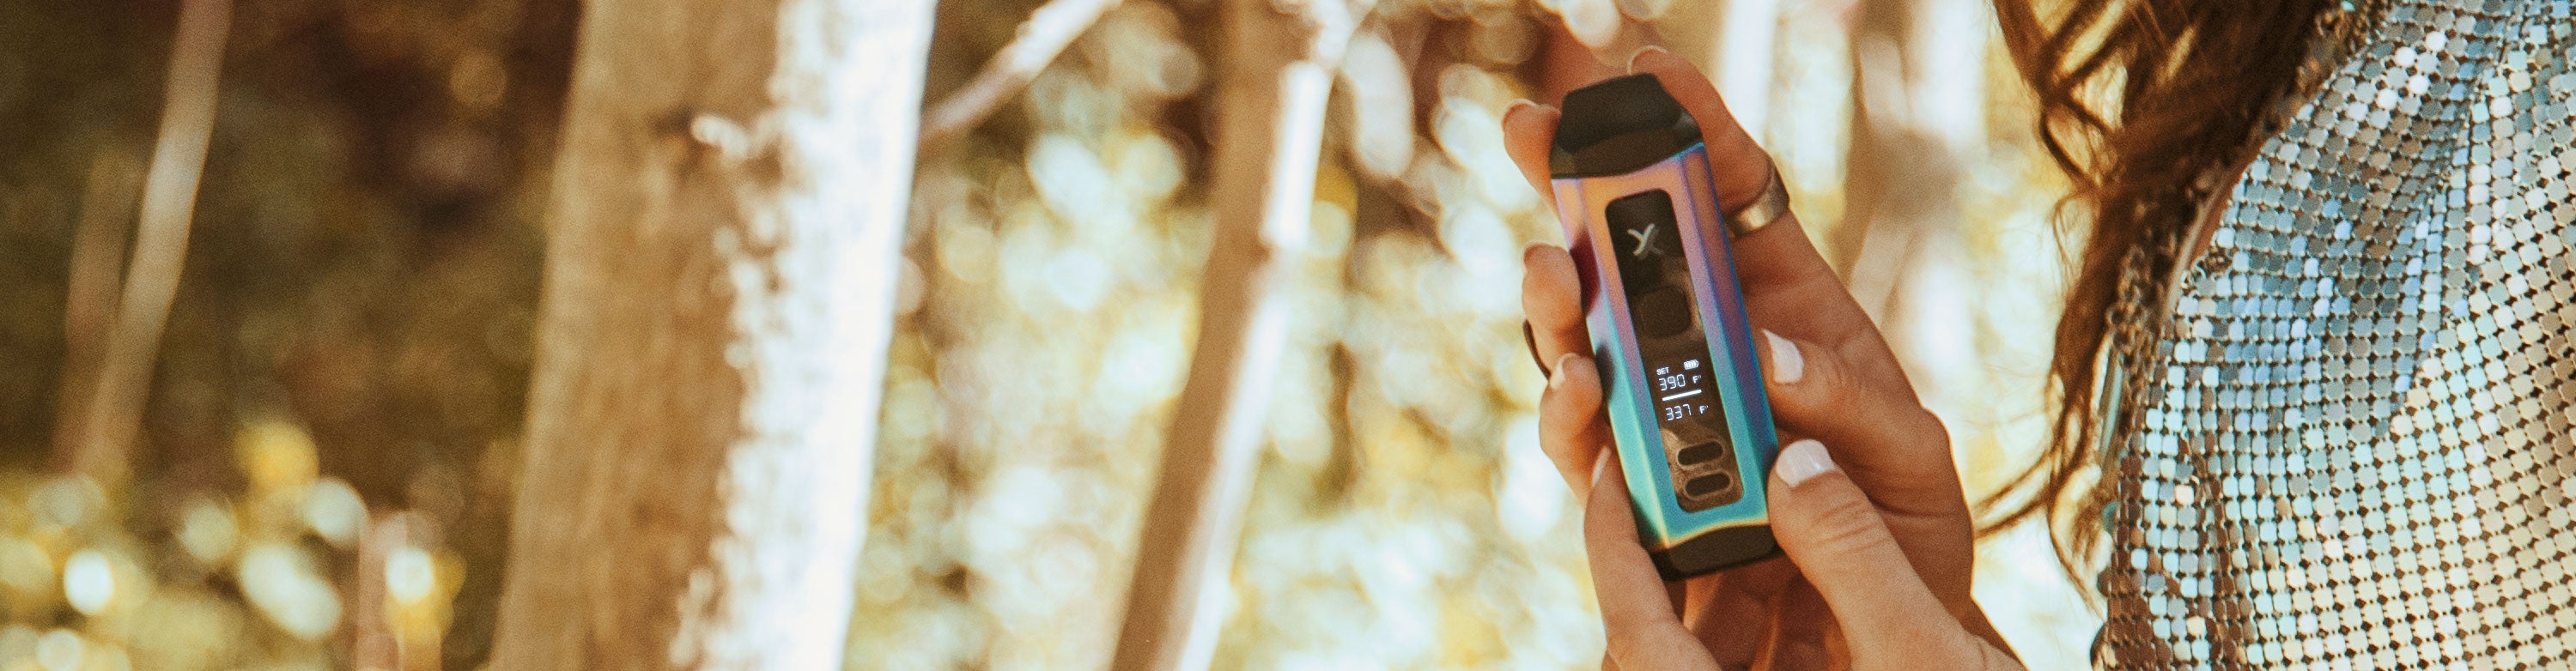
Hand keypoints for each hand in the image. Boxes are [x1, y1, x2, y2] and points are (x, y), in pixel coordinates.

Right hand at [1508, 47, 2018, 668]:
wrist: (1878, 635)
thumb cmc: (1907, 534)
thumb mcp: (1909, 460)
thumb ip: (1851, 408)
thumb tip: (1769, 361)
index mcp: (1791, 312)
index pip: (1736, 195)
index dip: (1691, 124)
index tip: (1645, 68)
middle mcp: (1714, 351)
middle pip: (1631, 249)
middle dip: (1576, 183)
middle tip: (1536, 134)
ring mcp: (1667, 416)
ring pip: (1588, 336)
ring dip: (1558, 298)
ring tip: (1549, 273)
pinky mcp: (1636, 491)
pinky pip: (1587, 443)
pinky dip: (1572, 416)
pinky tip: (1577, 392)